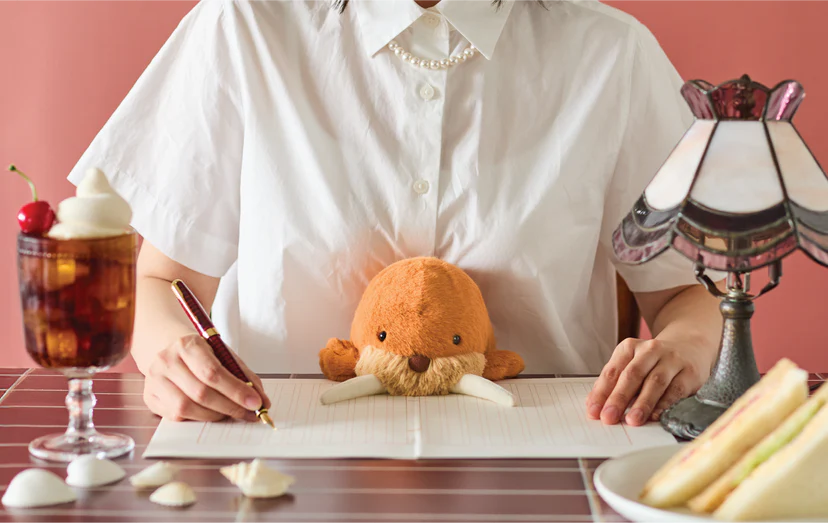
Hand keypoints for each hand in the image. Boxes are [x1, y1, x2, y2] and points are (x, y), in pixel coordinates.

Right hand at [143, 334, 270, 421]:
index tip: (256, 403)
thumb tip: (263, 402)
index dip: (236, 391)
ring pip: (187, 408)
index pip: (213, 372)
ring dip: (215, 416)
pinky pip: (176, 416)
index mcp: (187, 345)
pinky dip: (198, 418)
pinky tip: (210, 413)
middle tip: (249, 414)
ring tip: (230, 413)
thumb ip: (244, 376)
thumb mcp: (223, 355)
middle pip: (201, 393)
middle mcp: (166, 361)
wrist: (168, 348)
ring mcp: (155, 380)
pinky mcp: (150, 397)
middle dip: (230, 407)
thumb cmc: (200, 353)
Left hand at [585, 338, 709, 425]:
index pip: (612, 371)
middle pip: (632, 375)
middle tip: (609, 417)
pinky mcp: (689, 372)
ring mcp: (672, 360)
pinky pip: (676, 390)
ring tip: (632, 420)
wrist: (690, 346)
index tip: (593, 411)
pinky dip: (665, 404)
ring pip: (655, 382)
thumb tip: (594, 405)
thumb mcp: (631, 365)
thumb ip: (613, 384)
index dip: (601, 392)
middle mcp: (650, 350)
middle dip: (619, 398)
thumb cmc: (653, 362)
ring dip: (642, 403)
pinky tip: (656, 416)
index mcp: (629, 347)